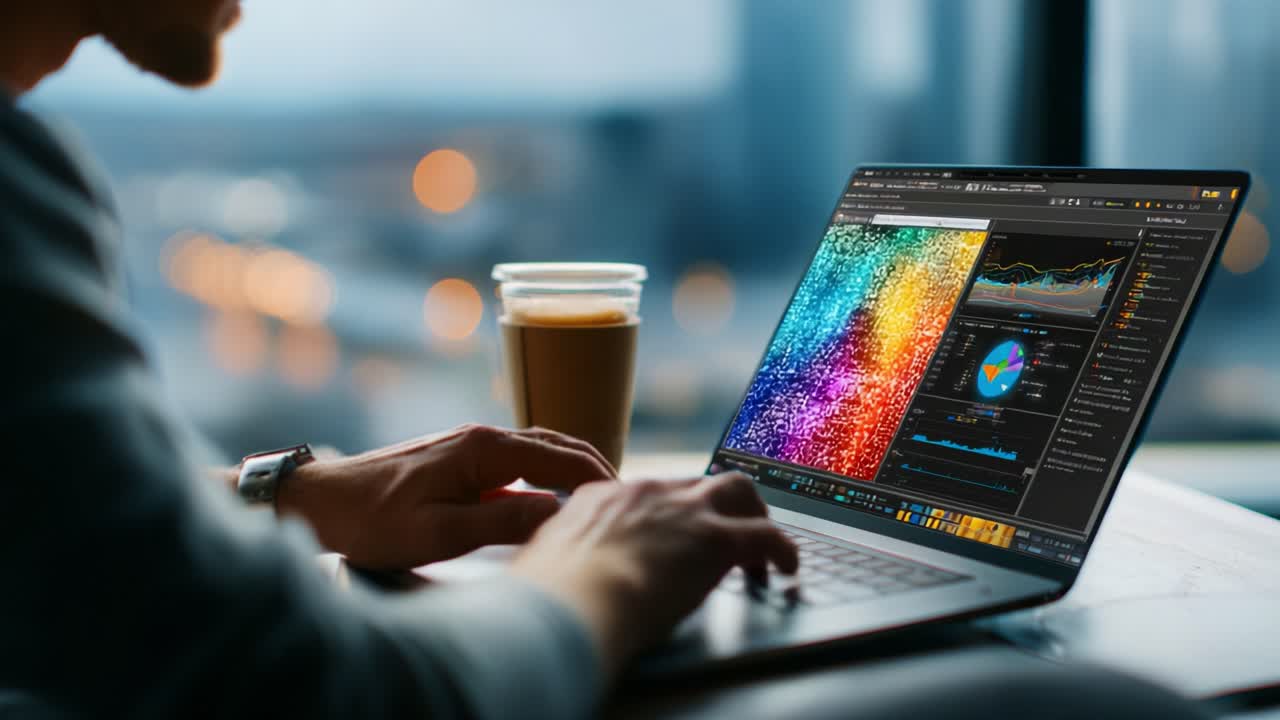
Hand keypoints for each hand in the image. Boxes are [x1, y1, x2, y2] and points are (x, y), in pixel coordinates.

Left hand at [277, 425, 615, 568]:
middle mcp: (483, 436)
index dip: (597, 480)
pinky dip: (548, 473)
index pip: (560, 458)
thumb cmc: (373, 520)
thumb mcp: (438, 533)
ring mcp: (472, 445)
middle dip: (595, 468)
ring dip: (573, 468)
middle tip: (627, 500)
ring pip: (540, 449)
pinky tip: (555, 498)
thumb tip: (558, 512)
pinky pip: (519, 460)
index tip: (626, 502)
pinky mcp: (461, 458)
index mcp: (484, 449)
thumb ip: (501, 522)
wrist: (321, 500)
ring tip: (602, 498)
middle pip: (557, 444)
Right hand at [509, 472, 797, 675]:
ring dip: (753, 515)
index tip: (672, 536)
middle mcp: (647, 492)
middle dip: (717, 504)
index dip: (667, 515)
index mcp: (603, 497)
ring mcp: (684, 511)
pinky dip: (783, 549)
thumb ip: (562, 553)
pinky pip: (767, 535)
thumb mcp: (546, 560)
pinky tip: (787, 567)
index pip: (647, 494)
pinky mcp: (716, 540)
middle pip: (696, 482)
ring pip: (737, 490)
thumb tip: (559, 567)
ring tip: (760, 547)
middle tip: (726, 533)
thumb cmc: (551, 595)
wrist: (571, 599)